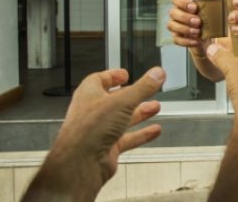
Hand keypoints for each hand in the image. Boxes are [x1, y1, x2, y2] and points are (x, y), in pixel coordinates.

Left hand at [23, 67, 165, 200]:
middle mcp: (93, 112)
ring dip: (139, 113)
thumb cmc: (89, 129)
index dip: (112, 76)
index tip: (124, 75)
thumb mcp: (123, 101)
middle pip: (115, 100)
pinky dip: (142, 134)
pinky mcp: (108, 148)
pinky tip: (153, 131)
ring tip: (154, 108)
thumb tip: (157, 73)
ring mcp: (100, 131)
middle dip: (133, 96)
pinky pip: (128, 138)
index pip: (99, 80)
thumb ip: (143, 87)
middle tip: (147, 90)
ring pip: (122, 119)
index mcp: (89, 95)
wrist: (80, 162)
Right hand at [168, 0, 229, 80]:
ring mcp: (176, 27)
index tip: (195, 8)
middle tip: (198, 22)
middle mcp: (178, 14)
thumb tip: (228, 0)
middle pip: (172, 12)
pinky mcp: (178, 38)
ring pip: (171, 25)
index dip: (182, 2)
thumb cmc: (212, 23)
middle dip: (185, 17)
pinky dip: (186, 41)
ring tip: (197, 32)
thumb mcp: (216, 14)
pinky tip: (196, 41)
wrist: (211, 41)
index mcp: (186, 5)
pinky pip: (176, 39)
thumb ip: (218, 6)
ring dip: (184, 28)